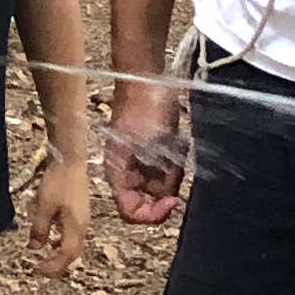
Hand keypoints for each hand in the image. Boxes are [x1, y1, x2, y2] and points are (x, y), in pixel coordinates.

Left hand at [29, 157, 91, 275]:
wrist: (71, 160)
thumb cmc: (57, 182)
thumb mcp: (44, 206)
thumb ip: (40, 228)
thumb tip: (35, 248)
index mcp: (75, 226)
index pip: (66, 255)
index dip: (53, 266)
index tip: (38, 271)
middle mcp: (83, 226)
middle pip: (73, 253)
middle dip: (58, 264)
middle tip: (42, 270)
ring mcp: (83, 219)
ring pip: (74, 244)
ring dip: (61, 254)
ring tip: (46, 258)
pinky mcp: (80, 211)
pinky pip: (73, 234)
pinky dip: (62, 241)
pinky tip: (52, 238)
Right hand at [102, 82, 189, 226]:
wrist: (145, 80)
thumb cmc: (142, 110)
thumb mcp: (151, 145)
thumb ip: (160, 177)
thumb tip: (170, 198)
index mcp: (118, 174)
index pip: (130, 212)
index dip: (152, 214)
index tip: (173, 201)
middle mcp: (128, 173)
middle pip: (149, 200)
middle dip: (167, 189)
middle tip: (176, 168)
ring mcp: (141, 163)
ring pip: (162, 186)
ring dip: (173, 174)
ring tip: (174, 149)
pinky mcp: (154, 153)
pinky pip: (169, 170)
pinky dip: (176, 162)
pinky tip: (175, 142)